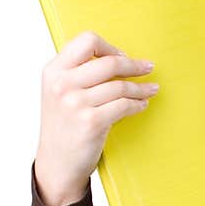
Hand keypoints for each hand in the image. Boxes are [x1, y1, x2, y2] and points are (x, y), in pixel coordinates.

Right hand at [34, 30, 159, 205]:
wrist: (57, 164)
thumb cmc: (63, 127)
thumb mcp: (58, 93)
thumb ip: (77, 73)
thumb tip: (116, 58)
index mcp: (53, 71)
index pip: (86, 41)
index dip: (109, 47)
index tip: (121, 56)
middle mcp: (62, 85)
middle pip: (109, 62)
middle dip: (134, 65)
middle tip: (148, 68)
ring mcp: (75, 104)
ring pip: (120, 86)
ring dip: (141, 88)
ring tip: (151, 90)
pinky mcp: (91, 122)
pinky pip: (123, 106)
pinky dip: (137, 104)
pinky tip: (142, 104)